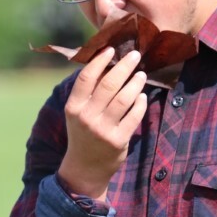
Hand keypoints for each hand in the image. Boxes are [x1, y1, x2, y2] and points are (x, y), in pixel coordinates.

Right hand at [58, 46, 147, 199]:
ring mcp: (103, 129)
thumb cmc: (83, 133)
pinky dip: (140, 103)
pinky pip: (133, 116)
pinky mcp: (118, 140)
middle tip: (135, 55)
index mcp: (74, 107)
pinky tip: (142, 96)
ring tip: (141, 74)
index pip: (86, 78)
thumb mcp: (78, 113)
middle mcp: (86, 117)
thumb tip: (107, 62)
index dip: (99, 61)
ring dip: (135, 83)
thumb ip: (88, 92)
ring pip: (124, 99)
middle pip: (108, 84)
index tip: (111, 49)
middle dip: (124, 66)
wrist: (85, 168)